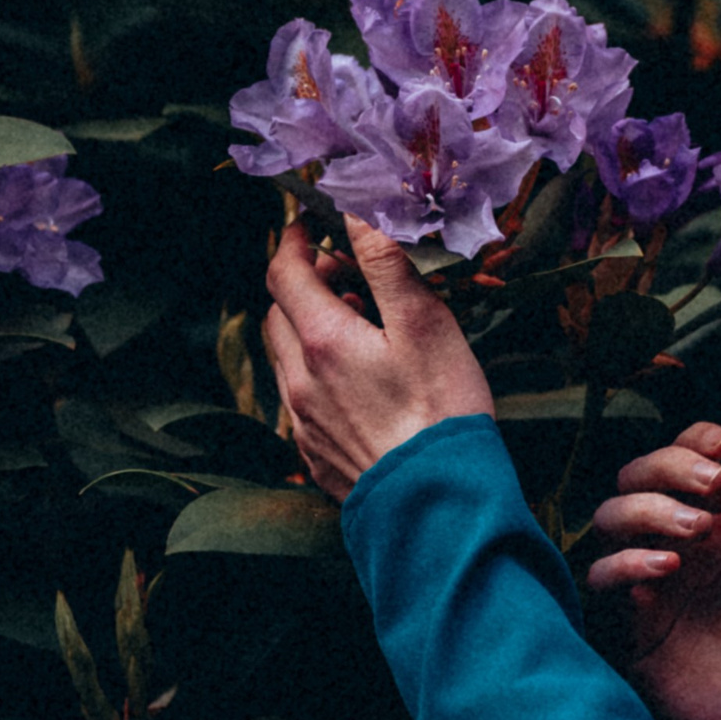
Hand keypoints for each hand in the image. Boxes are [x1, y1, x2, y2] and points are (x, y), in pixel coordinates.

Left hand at [262, 216, 494, 501]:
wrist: (438, 505)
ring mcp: (304, 424)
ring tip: (359, 330)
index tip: (310, 223)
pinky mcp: (316, 457)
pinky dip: (318, 376)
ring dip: (310, 332)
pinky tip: (358, 385)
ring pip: (288, 360)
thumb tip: (357, 214)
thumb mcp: (425, 325)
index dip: (293, 241)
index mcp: (322, 341)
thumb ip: (387, 265)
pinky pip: (301, 402)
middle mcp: (299, 382)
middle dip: (303, 285)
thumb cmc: (441, 411)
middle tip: (344, 275)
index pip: (284, 274)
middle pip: (279, 315)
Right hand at [587, 421, 720, 719]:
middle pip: (636, 475)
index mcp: (719, 521)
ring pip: (608, 517)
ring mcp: (648, 580)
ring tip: (696, 530)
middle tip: (713, 484)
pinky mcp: (627, 623)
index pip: (686, 456)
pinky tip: (669, 569)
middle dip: (668, 465)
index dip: (696, 439)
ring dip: (648, 509)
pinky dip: (627, 561)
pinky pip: (599, 577)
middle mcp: (676, 542)